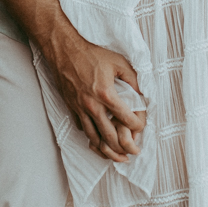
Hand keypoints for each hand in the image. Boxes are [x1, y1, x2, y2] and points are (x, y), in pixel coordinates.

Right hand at [45, 37, 145, 162]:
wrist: (65, 51)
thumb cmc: (92, 54)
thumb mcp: (119, 62)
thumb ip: (133, 79)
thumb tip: (143, 95)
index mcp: (106, 94)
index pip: (126, 119)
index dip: (138, 126)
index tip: (142, 126)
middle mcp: (92, 106)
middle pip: (110, 137)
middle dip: (124, 148)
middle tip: (133, 152)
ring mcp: (80, 109)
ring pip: (94, 138)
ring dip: (107, 150)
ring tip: (118, 156)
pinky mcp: (72, 108)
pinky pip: (83, 130)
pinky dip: (92, 138)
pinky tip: (99, 139)